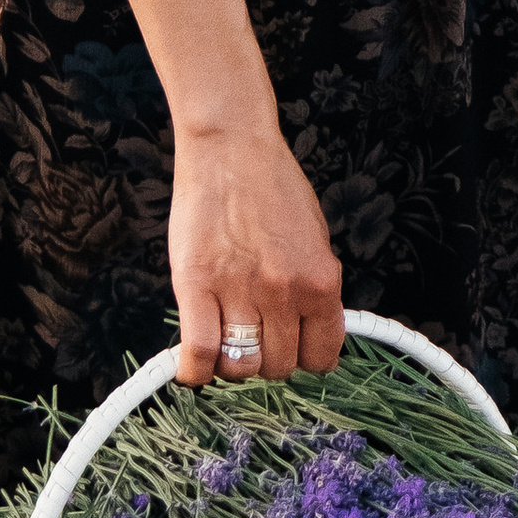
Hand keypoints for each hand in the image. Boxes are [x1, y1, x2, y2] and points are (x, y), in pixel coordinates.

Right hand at [168, 119, 346, 382]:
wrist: (231, 146)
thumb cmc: (273, 185)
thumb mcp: (314, 237)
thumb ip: (313, 286)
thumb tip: (308, 329)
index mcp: (321, 280)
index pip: (322, 357)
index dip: (304, 356)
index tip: (290, 345)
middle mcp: (285, 291)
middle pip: (279, 367)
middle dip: (266, 357)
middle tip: (253, 334)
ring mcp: (241, 290)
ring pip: (242, 367)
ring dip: (234, 363)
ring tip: (226, 339)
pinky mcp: (197, 284)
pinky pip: (200, 353)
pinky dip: (195, 371)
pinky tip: (195, 366)